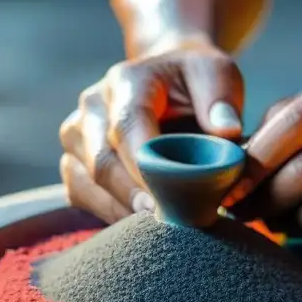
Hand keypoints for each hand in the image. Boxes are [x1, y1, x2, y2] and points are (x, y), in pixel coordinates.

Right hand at [60, 40, 243, 222]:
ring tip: (160, 228)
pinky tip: (143, 226)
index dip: (145, 166)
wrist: (167, 80)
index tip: (168, 198)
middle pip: (101, 163)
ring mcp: (78, 138)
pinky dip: (112, 215)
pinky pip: (83, 198)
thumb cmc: (194, 81)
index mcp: (126, 81)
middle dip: (135, 198)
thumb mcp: (216, 73)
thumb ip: (222, 98)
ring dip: (123, 211)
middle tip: (169, 224)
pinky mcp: (75, 164)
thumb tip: (227, 132)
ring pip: (86, 185)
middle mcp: (92, 108)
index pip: (127, 126)